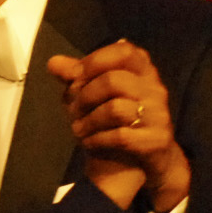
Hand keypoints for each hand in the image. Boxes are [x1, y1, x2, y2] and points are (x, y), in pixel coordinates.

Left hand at [51, 40, 187, 212]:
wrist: (140, 160)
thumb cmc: (114, 120)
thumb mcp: (94, 95)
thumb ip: (76, 78)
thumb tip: (53, 62)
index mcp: (143, 70)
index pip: (124, 52)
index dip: (94, 61)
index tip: (72, 76)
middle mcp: (155, 89)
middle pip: (113, 81)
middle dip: (85, 96)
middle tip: (72, 111)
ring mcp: (158, 114)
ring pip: (115, 109)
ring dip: (89, 121)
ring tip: (77, 130)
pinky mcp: (156, 140)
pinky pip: (121, 136)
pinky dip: (98, 140)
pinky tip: (89, 143)